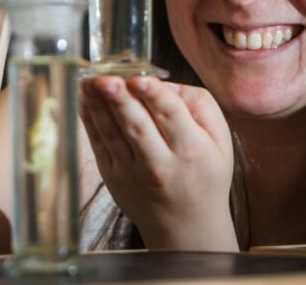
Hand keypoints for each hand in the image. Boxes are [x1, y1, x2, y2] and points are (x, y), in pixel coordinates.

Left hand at [80, 76, 237, 250]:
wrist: (186, 226)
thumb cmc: (205, 176)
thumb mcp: (221, 142)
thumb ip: (201, 106)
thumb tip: (167, 85)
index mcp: (191, 150)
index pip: (171, 116)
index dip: (154, 95)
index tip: (139, 78)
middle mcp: (160, 163)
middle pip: (137, 125)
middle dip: (120, 100)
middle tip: (106, 79)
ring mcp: (132, 172)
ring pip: (112, 133)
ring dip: (98, 105)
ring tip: (88, 81)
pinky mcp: (112, 177)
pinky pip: (98, 143)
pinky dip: (89, 120)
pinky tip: (84, 97)